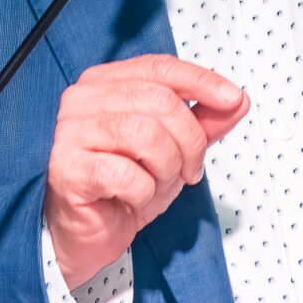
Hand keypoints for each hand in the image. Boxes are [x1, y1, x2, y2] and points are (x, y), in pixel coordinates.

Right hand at [45, 54, 249, 286]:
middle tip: (190, 169)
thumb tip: (236, 101)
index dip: (201, 81)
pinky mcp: (67, 167)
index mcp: (106, 83)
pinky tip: (132, 197)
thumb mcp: (173, 150)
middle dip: (189, 141)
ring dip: (166, 168)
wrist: (87, 234)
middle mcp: (83, 100)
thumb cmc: (121, 188)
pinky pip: (126, 174)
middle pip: (159, 100)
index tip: (232, 98)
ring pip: (145, 134)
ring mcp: (70, 132)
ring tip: (158, 183)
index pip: (160, 67)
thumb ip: (203, 123)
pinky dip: (143, 193)